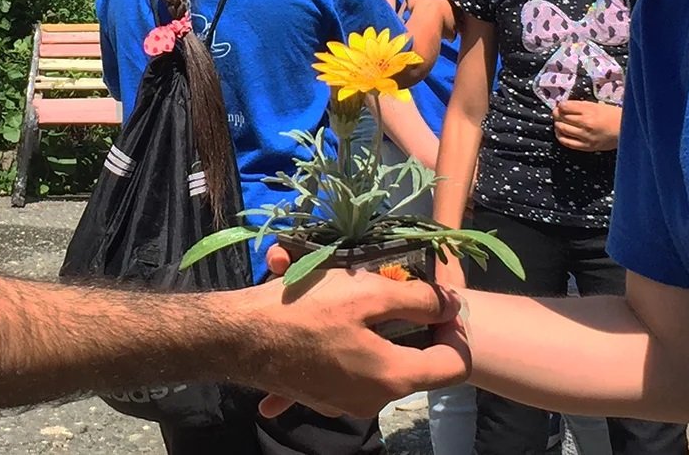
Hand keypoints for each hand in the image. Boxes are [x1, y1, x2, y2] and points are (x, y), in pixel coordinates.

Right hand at [240, 244, 470, 419]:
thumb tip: (452, 304)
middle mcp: (373, 399)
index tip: (437, 302)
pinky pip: (341, 365)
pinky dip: (338, 340)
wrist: (234, 338)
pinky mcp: (319, 395)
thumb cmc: (302, 311)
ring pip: (377, 359)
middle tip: (386, 287)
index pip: (453, 366)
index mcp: (393, 377)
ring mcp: (344, 401)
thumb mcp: (365, 292)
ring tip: (341, 289)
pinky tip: (317, 317)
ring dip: (370, 324)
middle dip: (407, 321)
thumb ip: (417, 299)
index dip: (454, 330)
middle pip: (414, 361)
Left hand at [553, 101, 621, 151]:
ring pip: (562, 130)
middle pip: (561, 118)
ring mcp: (585, 136)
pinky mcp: (587, 147)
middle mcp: (586, 123)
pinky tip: (561, 134)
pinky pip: (567, 143)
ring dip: (557, 125)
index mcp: (589, 111)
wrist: (626, 130)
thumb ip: (581, 106)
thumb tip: (564, 106)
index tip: (560, 106)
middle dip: (556, 114)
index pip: (565, 107)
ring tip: (559, 123)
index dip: (560, 106)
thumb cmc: (613, 115)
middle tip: (557, 113)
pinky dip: (561, 137)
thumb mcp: (597, 105)